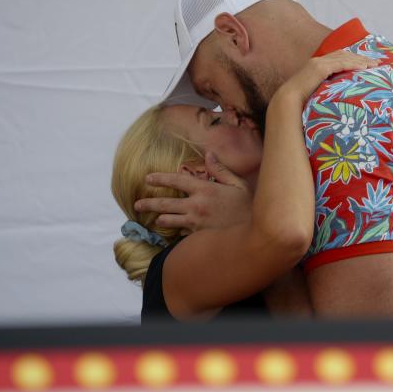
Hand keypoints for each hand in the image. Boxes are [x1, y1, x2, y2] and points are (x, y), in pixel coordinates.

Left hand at [134, 152, 252, 232]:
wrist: (255, 233)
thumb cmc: (249, 207)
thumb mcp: (238, 184)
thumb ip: (221, 170)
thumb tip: (208, 154)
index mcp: (205, 189)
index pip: (177, 180)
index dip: (160, 178)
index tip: (147, 178)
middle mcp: (196, 206)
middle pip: (165, 204)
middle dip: (149, 203)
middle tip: (137, 204)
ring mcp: (196, 223)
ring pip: (169, 220)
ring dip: (161, 219)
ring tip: (154, 219)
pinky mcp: (198, 237)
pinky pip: (182, 233)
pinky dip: (179, 231)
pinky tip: (177, 231)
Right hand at [275, 50, 379, 103]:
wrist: (287, 102)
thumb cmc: (300, 102)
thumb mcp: (316, 94)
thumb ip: (326, 91)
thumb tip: (337, 101)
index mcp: (317, 66)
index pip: (339, 58)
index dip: (354, 59)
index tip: (368, 64)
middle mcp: (318, 61)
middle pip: (344, 55)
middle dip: (361, 58)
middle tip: (376, 63)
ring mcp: (318, 63)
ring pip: (344, 57)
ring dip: (360, 60)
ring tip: (374, 65)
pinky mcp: (320, 68)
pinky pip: (340, 64)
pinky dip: (353, 64)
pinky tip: (364, 68)